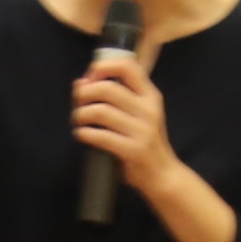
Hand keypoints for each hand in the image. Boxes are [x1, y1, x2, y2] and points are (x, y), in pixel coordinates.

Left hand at [74, 52, 182, 196]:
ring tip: (79, 121)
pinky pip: (100, 136)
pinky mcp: (133, 150)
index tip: (90, 78)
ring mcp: (142, 130)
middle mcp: (149, 110)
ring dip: (81, 115)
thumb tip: (80, 82)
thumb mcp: (138, 114)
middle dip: (84, 93)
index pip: (127, 66)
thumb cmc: (144, 142)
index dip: (102, 67)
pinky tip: (82, 135)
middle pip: (107, 88)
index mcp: (150, 96)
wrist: (162, 175)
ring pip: (100, 111)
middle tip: (78, 103)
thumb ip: (113, 97)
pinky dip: (84, 133)